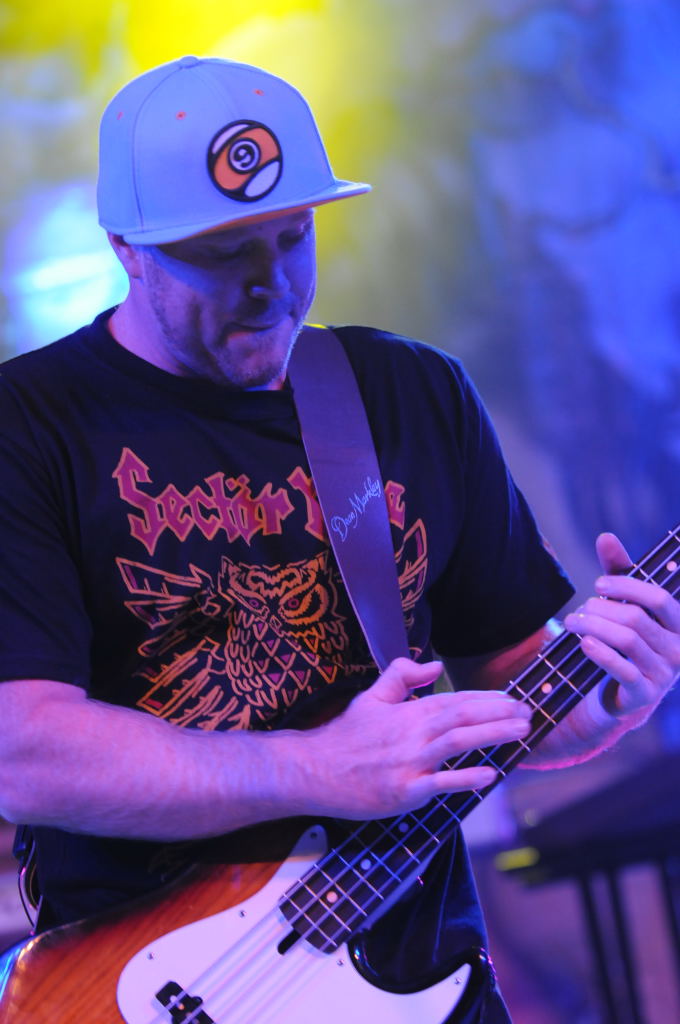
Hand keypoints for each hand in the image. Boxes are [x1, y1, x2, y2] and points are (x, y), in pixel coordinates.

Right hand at [289, 657, 531, 819]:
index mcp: (408, 712)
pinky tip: (492, 775)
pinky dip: (467, 779)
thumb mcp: (371, 696)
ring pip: (459, 745)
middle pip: (464, 720)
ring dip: (494, 736)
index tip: (511, 699)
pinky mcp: (405, 792)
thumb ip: (401, 675)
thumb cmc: (345, 735)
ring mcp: (410, 764)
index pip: (455, 701)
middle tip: (528, 713)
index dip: (486, 700)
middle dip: (499, 714)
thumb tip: (434, 666)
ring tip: (521, 733)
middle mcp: (413, 735)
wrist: (315, 770)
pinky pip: (442, 784)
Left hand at [564, 532, 679, 716]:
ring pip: (627, 640)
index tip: (598, 584)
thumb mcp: (624, 604)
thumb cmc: (625, 642)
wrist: (621, 696)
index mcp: (679, 625)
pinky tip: (584, 642)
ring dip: (594, 627)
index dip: (628, 587)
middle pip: (637, 618)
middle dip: (601, 609)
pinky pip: (623, 670)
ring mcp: (664, 675)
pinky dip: (601, 653)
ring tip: (573, 622)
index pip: (660, 598)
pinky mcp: (644, 695)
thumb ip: (618, 572)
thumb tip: (605, 536)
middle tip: (580, 610)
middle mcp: (679, 649)